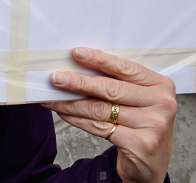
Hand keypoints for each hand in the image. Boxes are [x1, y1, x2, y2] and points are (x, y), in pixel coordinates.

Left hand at [42, 47, 176, 182]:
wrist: (151, 160)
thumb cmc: (139, 123)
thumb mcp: (136, 99)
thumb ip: (116, 83)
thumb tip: (76, 68)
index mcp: (160, 85)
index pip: (125, 68)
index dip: (99, 60)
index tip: (77, 53)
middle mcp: (161, 103)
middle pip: (111, 89)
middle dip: (79, 82)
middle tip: (56, 78)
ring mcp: (153, 124)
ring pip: (100, 109)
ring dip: (71, 103)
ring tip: (52, 98)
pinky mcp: (141, 143)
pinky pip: (99, 127)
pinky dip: (77, 119)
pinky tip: (64, 113)